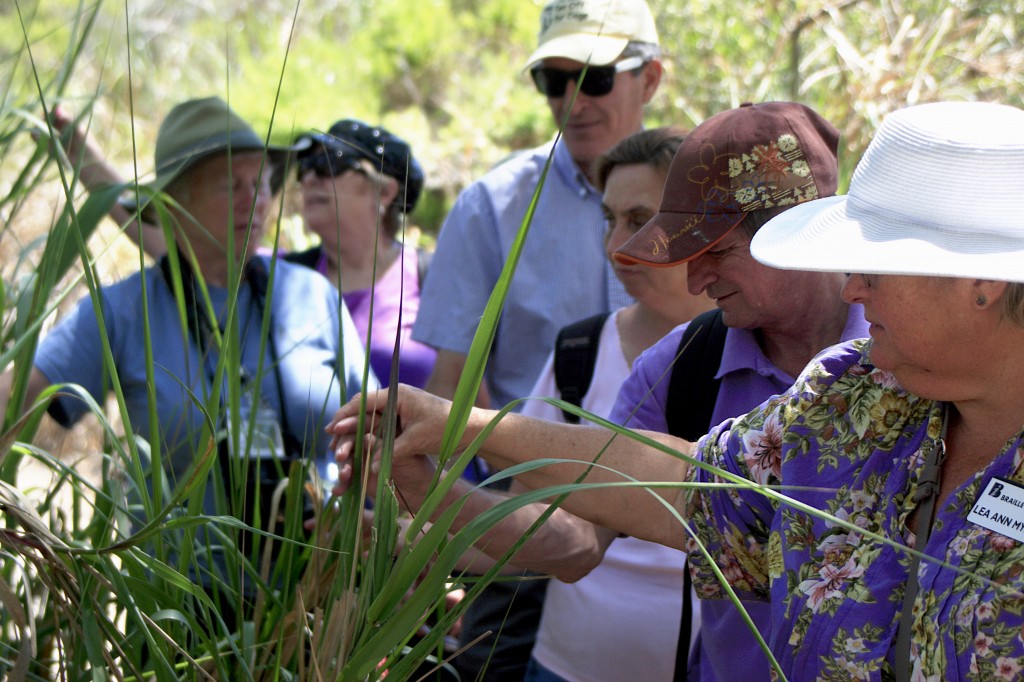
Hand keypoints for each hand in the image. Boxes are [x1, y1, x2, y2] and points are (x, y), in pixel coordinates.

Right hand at [327, 385, 456, 496]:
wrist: (470, 427)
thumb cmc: (446, 429)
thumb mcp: (416, 441)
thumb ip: (391, 452)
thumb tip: (371, 469)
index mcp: (398, 395)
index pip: (364, 402)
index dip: (345, 415)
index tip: (331, 428)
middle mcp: (397, 397)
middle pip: (363, 406)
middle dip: (346, 421)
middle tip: (330, 436)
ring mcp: (400, 406)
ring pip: (371, 415)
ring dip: (356, 428)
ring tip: (340, 441)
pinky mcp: (405, 417)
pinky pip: (381, 423)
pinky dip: (369, 432)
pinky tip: (359, 444)